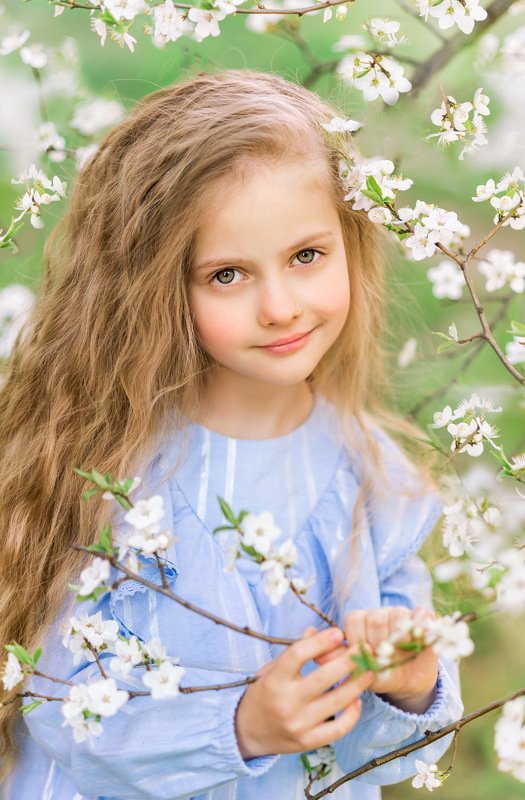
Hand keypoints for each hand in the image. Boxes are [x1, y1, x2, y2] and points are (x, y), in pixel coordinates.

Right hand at [234, 627, 373, 758]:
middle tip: (365, 649)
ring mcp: (298, 724)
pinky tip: (357, 700)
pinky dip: (352, 714)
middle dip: (349, 661)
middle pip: (324, 677)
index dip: (321, 642)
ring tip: (370, 671)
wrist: (247, 732)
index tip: (338, 633)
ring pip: (337, 702)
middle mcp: (286, 702)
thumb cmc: (262, 694)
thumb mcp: (271, 669)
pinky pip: (338, 728)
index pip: (298, 654)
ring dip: (357, 684)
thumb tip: (315, 631)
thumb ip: (293, 651)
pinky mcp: (308, 742)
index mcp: (275, 679)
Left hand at [343, 606, 437, 713]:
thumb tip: (318, 657)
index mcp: (362, 622)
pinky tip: (420, 638)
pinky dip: (421, 624)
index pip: (355, 619)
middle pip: (375, 618)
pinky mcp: (425, 618)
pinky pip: (422, 614)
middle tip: (385, 660)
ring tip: (401, 656)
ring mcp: (403, 614)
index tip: (366, 657)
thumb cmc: (379, 674)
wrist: (408, 684)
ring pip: (398, 615)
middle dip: (379, 644)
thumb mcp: (359, 672)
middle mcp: (381, 613)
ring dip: (400, 640)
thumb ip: (340, 661)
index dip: (359, 640)